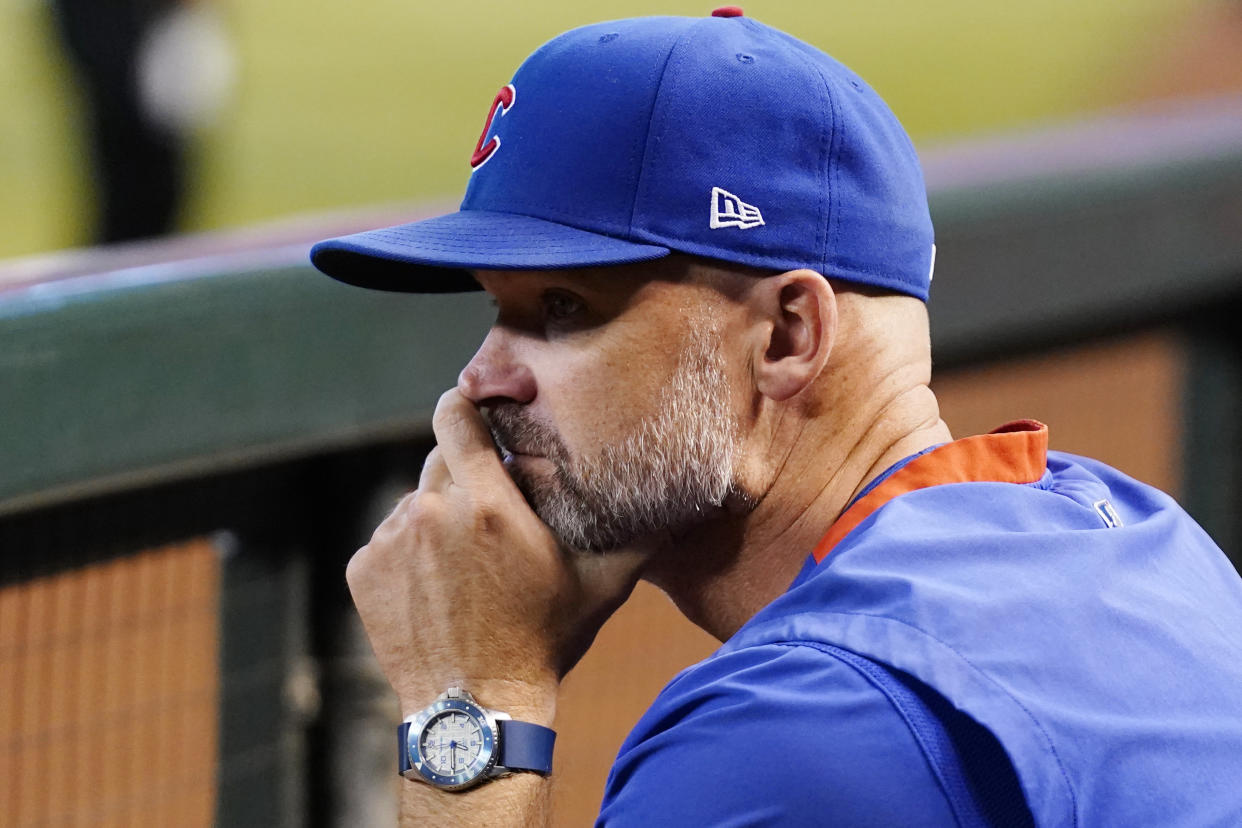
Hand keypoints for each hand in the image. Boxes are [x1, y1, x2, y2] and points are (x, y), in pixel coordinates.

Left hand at [345, 389, 647, 718]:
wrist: (476, 707)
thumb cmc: (545, 640)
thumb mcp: (602, 585)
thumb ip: (638, 535)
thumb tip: (680, 502)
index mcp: (487, 502)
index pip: (456, 416)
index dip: (465, 406)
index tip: (474, 411)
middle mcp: (431, 511)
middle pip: (437, 458)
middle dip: (462, 473)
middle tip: (487, 512)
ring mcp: (391, 540)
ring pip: (413, 502)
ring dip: (435, 518)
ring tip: (465, 564)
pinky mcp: (363, 569)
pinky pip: (386, 540)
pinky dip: (407, 554)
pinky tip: (436, 588)